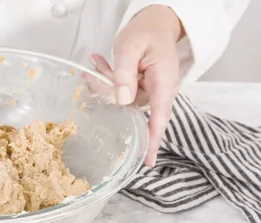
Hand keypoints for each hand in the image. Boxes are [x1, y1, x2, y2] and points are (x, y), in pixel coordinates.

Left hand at [90, 5, 183, 166]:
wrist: (156, 22)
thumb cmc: (147, 32)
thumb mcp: (130, 47)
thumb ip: (124, 73)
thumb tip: (122, 101)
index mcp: (164, 83)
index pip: (159, 117)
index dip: (152, 141)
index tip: (147, 161)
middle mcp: (160, 91)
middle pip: (134, 110)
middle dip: (112, 97)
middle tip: (96, 73)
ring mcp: (150, 91)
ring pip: (123, 100)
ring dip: (107, 84)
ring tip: (98, 62)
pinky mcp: (141, 89)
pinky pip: (121, 92)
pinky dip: (109, 80)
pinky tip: (99, 64)